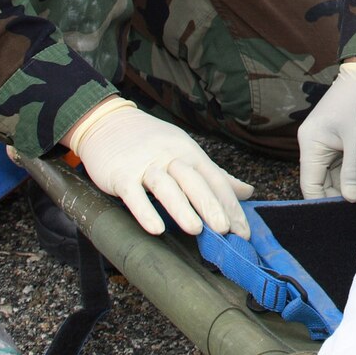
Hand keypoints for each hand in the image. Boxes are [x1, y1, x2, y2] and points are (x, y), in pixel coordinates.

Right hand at [65, 97, 252, 237]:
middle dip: (211, 205)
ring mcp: (144, 165)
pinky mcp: (120, 175)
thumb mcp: (185, 152)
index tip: (243, 231)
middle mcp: (170, 156)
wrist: (107, 123)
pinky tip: (156, 228)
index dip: (230, 205)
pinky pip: (133, 194)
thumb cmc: (151, 143)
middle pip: (194, 180)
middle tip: (226, 231)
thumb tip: (248, 192)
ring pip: (166, 186)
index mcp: (189, 152)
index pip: (215, 179)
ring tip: (196, 229)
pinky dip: (145, 211)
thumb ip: (215, 175)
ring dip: (182, 208)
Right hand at [298, 59, 355, 200]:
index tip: (344, 218)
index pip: (310, 186)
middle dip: (339, 196)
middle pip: (322, 183)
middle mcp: (313, 145)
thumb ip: (352, 171)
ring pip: (333, 176)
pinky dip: (352, 175)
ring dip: (348, 186)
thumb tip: (350, 200)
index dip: (325, 203)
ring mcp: (325, 143)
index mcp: (310, 143)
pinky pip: (342, 166)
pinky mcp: (337, 141)